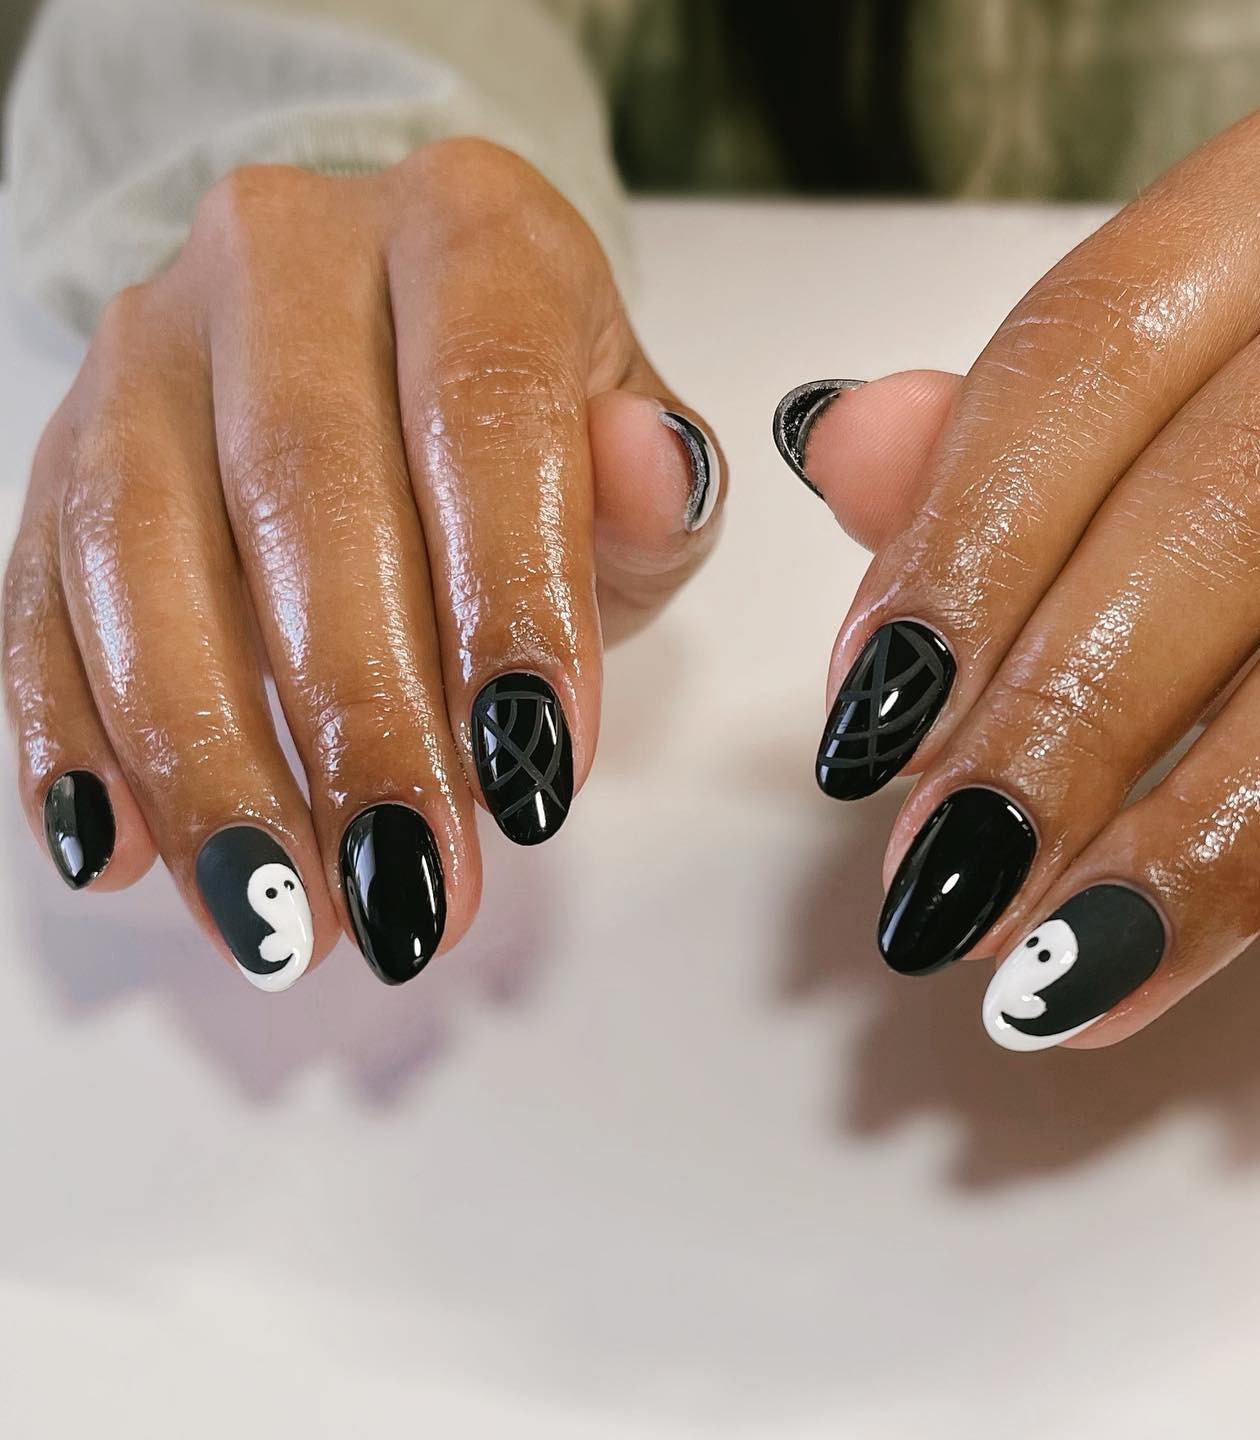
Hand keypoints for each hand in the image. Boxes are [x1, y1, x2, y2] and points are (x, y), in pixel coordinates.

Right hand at [3, 140, 721, 989]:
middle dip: (360, 720)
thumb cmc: (531, 417)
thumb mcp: (630, 444)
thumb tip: (653, 473)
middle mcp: (285, 255)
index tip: (536, 775)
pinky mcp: (62, 444)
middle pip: (303, 490)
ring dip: (211, 760)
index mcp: (466, 229)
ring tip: (283, 913)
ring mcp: (151, 345)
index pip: (484, 410)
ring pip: (143, 552)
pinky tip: (120, 853)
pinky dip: (70, 736)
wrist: (388, 330)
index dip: (508, 599)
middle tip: (412, 887)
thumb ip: (653, 483)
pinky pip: (35, 593)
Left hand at [777, 94, 1259, 1048]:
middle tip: (952, 883)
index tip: (871, 730)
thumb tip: (843, 450)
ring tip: (1075, 965)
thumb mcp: (1135, 388)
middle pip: (1236, 505)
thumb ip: (987, 439)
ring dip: (1221, 830)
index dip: (965, 554)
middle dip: (1074, 724)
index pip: (1084, 363)